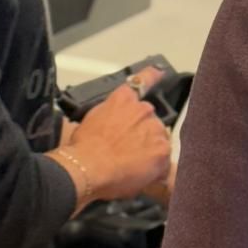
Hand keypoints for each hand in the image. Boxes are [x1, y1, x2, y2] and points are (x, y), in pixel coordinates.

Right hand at [50, 67, 170, 206]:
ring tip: (130, 166)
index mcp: (124, 99)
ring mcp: (155, 129)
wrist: (89, 166)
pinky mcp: (162, 150)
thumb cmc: (84, 147)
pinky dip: (155, 168)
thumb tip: (114, 124)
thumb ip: (110, 115)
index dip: (153, 76)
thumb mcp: (92, 120)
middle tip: (127, 151)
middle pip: (150, 120)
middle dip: (143, 134)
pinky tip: (140, 175)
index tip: (161, 72)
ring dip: (149, 151)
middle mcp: (143, 109)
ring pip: (158, 140)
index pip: (143, 80)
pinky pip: (163, 161)